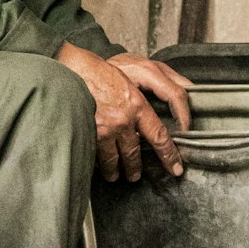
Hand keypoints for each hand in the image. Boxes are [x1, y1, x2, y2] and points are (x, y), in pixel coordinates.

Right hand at [56, 43, 189, 183]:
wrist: (73, 71)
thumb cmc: (101, 71)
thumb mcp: (132, 78)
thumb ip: (147, 99)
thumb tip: (158, 117)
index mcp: (137, 106)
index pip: (159, 137)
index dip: (169, 156)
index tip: (175, 169)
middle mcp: (122, 121)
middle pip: (134, 155)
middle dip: (135, 169)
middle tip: (136, 176)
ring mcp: (103, 130)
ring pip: (113, 161)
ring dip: (115, 170)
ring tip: (116, 175)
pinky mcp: (87, 135)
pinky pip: (95, 157)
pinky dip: (98, 163)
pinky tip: (98, 166)